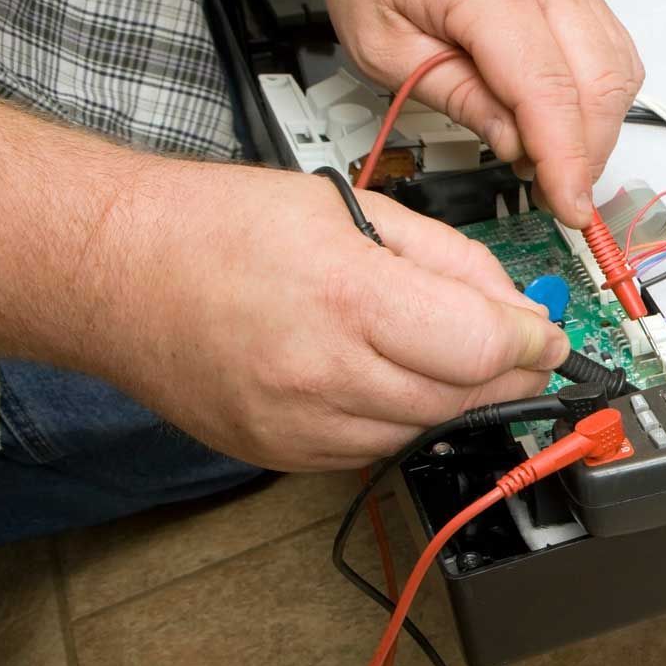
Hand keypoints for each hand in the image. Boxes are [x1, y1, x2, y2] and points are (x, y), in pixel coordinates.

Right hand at [88, 161, 568, 469]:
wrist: (113, 271)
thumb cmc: (221, 227)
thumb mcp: (357, 210)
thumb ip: (452, 263)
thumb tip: (520, 311)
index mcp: (349, 297)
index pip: (486, 347)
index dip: (536, 343)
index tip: (552, 336)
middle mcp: (324, 373)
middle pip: (465, 397)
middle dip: (508, 374)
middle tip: (523, 350)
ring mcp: (298, 425)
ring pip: (426, 430)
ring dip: (456, 398)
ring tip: (443, 352)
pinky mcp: (280, 455)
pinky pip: (375, 450)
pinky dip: (400, 418)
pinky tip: (385, 377)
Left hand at [310, 0, 644, 226]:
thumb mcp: (383, 45)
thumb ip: (454, 96)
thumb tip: (513, 142)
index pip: (550, 93)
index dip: (566, 160)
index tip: (568, 207)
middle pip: (601, 87)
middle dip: (587, 154)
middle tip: (553, 193)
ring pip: (620, 74)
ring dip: (599, 129)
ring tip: (553, 158)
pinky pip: (616, 53)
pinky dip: (604, 98)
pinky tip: (568, 121)